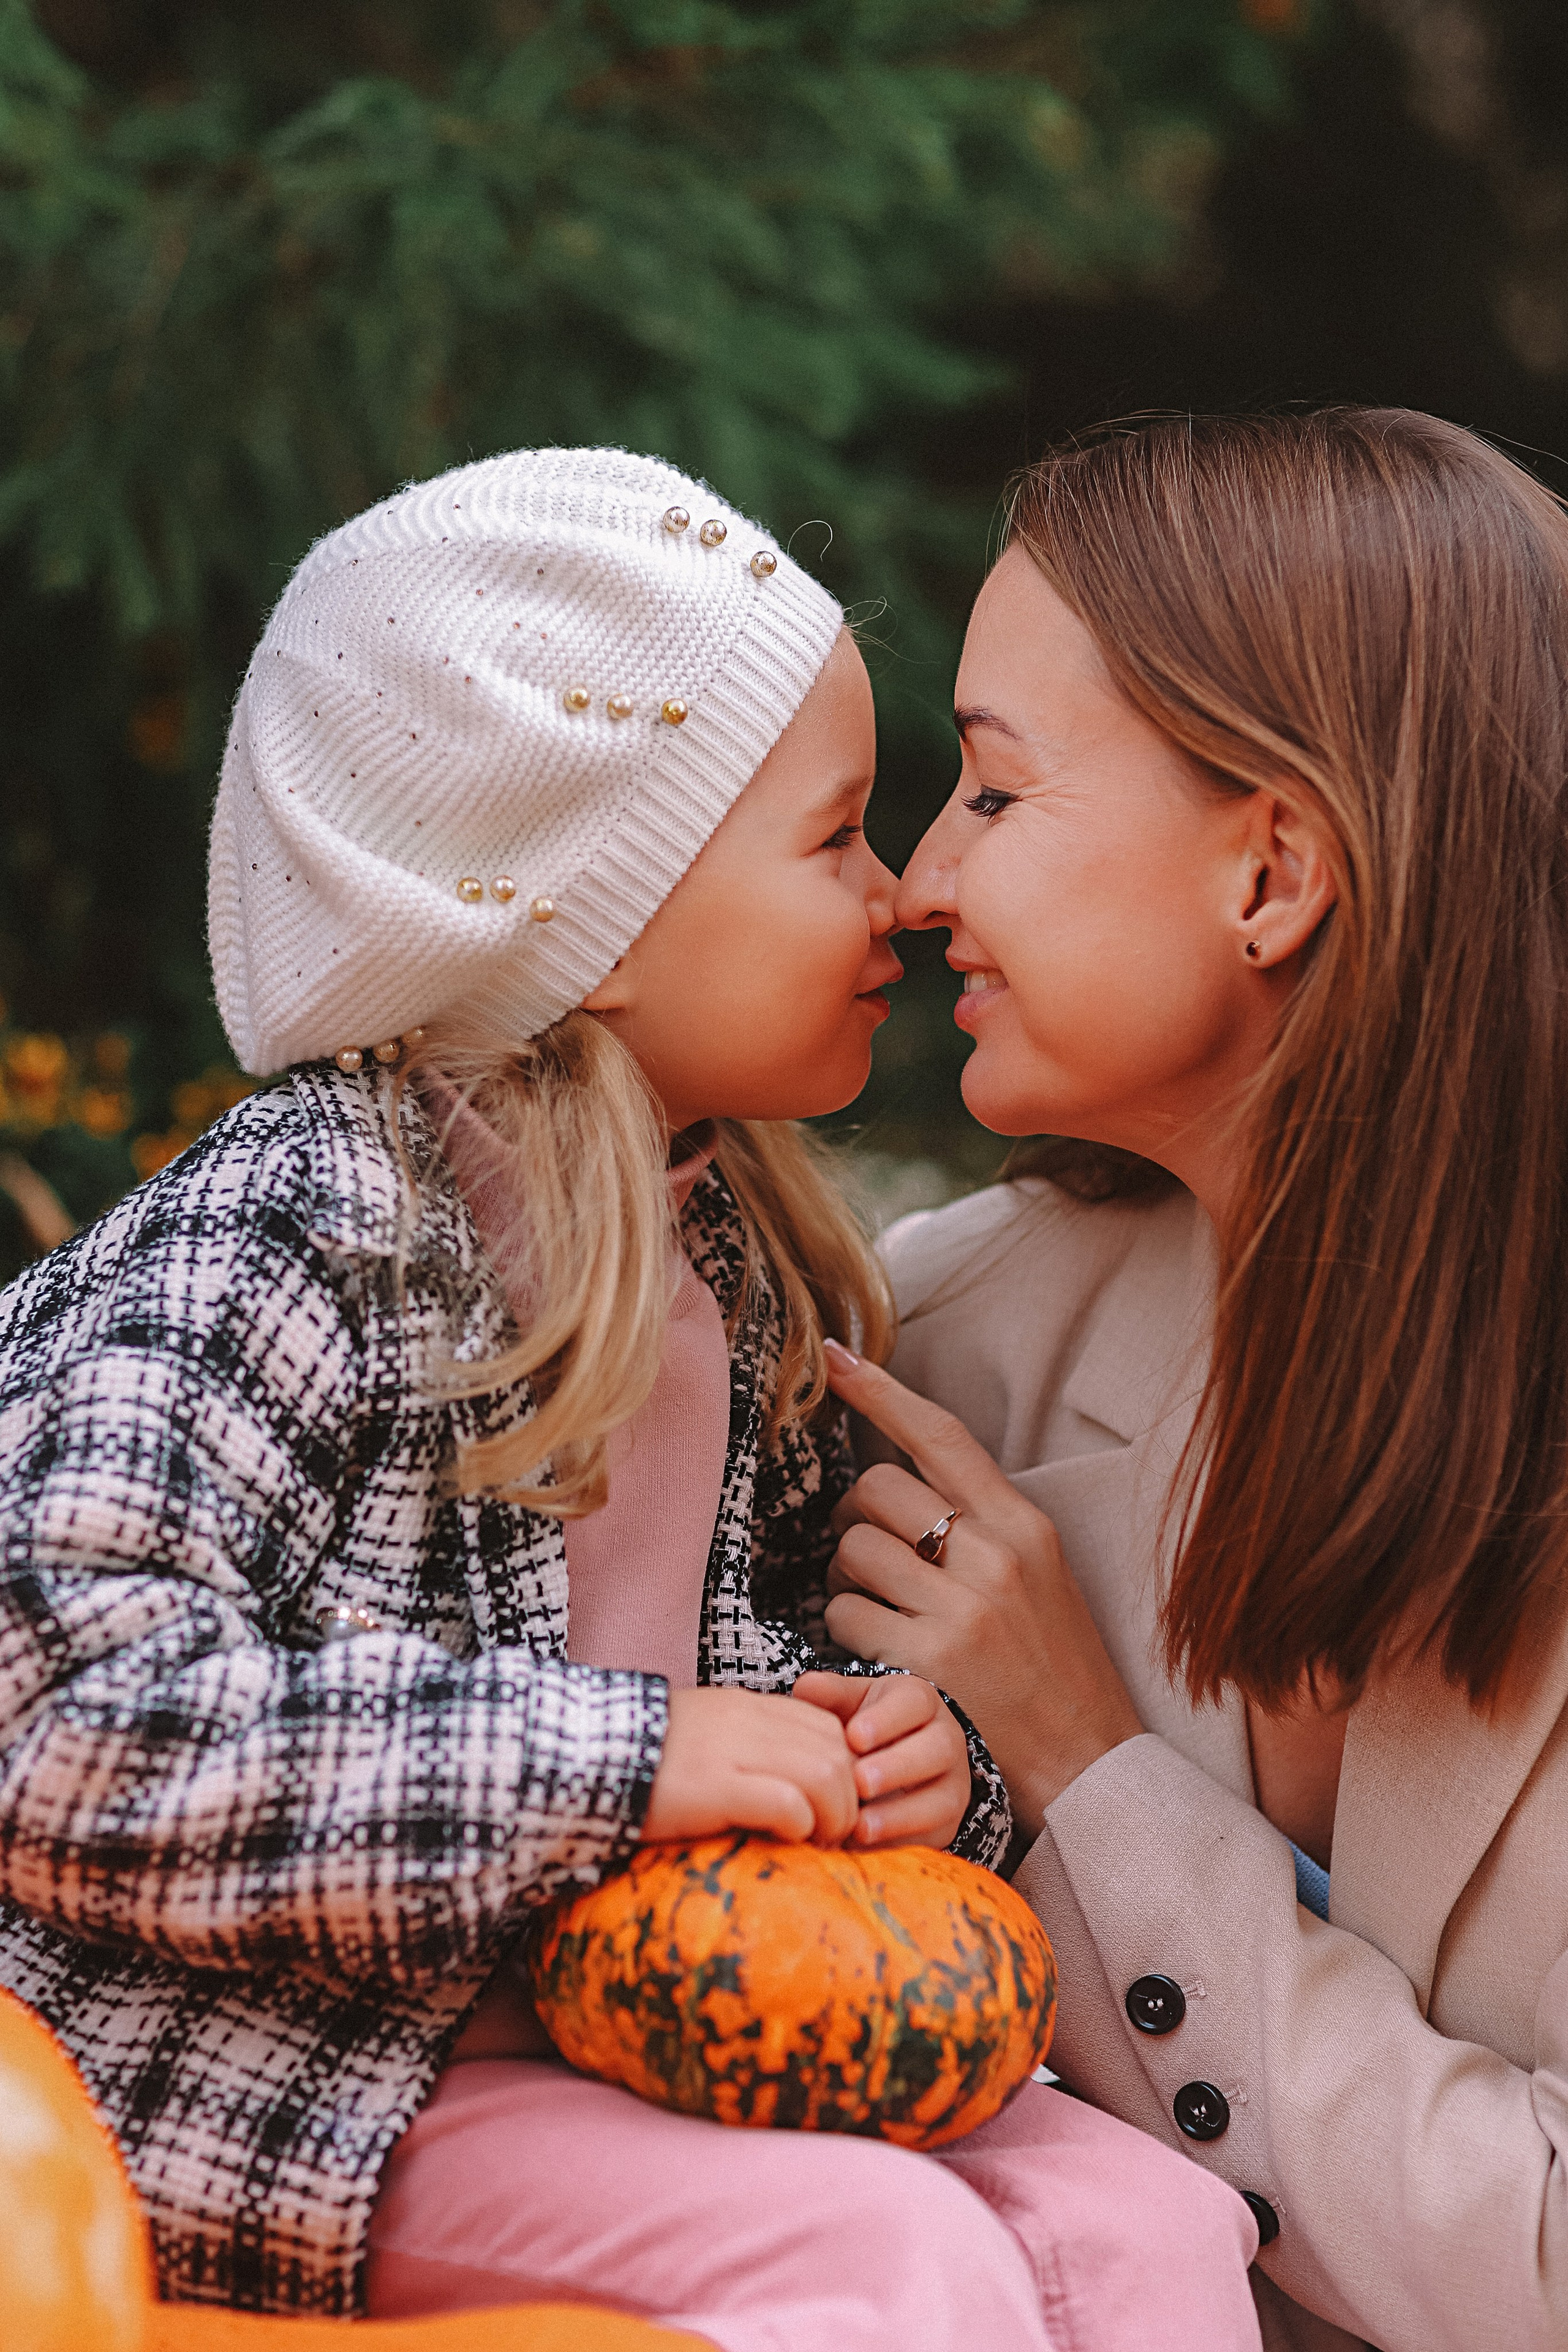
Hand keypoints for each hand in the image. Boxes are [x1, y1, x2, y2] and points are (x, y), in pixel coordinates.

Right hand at [641, 1685, 859, 1846]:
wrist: (584, 1757)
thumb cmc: (643, 1761)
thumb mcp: (704, 1738)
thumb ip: (747, 1747)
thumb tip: (791, 1786)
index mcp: (747, 1706)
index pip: (829, 1727)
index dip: (846, 1772)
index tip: (833, 1809)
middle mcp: (748, 1719)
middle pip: (839, 1751)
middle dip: (850, 1800)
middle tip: (831, 1836)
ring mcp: (733, 1749)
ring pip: (828, 1773)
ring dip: (834, 1817)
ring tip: (815, 1843)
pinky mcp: (715, 1786)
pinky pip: (789, 1802)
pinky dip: (801, 1826)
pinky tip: (786, 1841)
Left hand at [793, 1670, 970, 1848]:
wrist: (894, 1762)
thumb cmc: (865, 1725)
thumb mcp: (850, 1703)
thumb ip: (830, 1695)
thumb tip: (804, 1687)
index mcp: (920, 1702)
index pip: (912, 1704)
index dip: (886, 1720)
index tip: (853, 1737)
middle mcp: (946, 1740)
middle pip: (936, 1750)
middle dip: (898, 1767)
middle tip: (860, 1782)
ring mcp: (952, 1785)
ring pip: (942, 1800)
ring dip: (901, 1815)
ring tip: (861, 1826)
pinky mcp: (947, 1824)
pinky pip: (932, 1837)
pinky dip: (899, 1844)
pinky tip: (865, 1849)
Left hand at [821, 1339, 1143, 1835]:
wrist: (1088, 1758)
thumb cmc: (1056, 1662)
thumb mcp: (1041, 1572)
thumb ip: (982, 1520)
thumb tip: (903, 1470)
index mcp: (1024, 1524)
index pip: (940, 1436)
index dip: (882, 1391)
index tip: (836, 1360)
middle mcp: (993, 1557)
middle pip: (876, 1489)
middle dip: (854, 1515)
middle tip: (868, 1549)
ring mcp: (959, 1611)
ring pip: (852, 1551)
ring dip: (844, 1574)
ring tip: (874, 1601)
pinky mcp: (926, 1663)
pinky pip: (844, 1615)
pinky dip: (844, 1625)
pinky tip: (874, 1644)